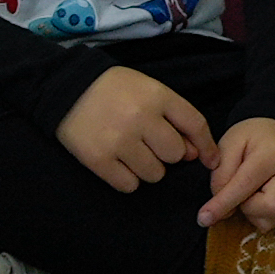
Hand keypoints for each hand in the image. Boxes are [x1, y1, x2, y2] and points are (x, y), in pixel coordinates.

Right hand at [62, 63, 216, 191]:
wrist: (64, 88)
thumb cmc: (112, 90)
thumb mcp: (147, 89)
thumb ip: (173, 117)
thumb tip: (195, 153)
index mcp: (157, 96)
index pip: (195, 124)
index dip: (206, 146)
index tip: (209, 160)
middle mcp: (141, 118)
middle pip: (175, 154)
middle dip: (168, 154)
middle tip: (150, 145)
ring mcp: (119, 140)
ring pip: (155, 174)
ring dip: (148, 168)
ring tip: (131, 152)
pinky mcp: (99, 159)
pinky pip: (129, 185)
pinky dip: (127, 179)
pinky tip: (118, 162)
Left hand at [200, 112, 274, 228]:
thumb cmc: (256, 137)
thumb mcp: (231, 143)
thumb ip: (221, 175)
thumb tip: (219, 209)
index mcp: (274, 154)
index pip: (245, 185)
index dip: (223, 204)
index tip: (204, 218)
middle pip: (268, 208)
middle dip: (247, 206)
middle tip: (243, 188)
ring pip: (270, 221)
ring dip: (253, 211)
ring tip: (255, 189)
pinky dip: (263, 214)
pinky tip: (264, 194)